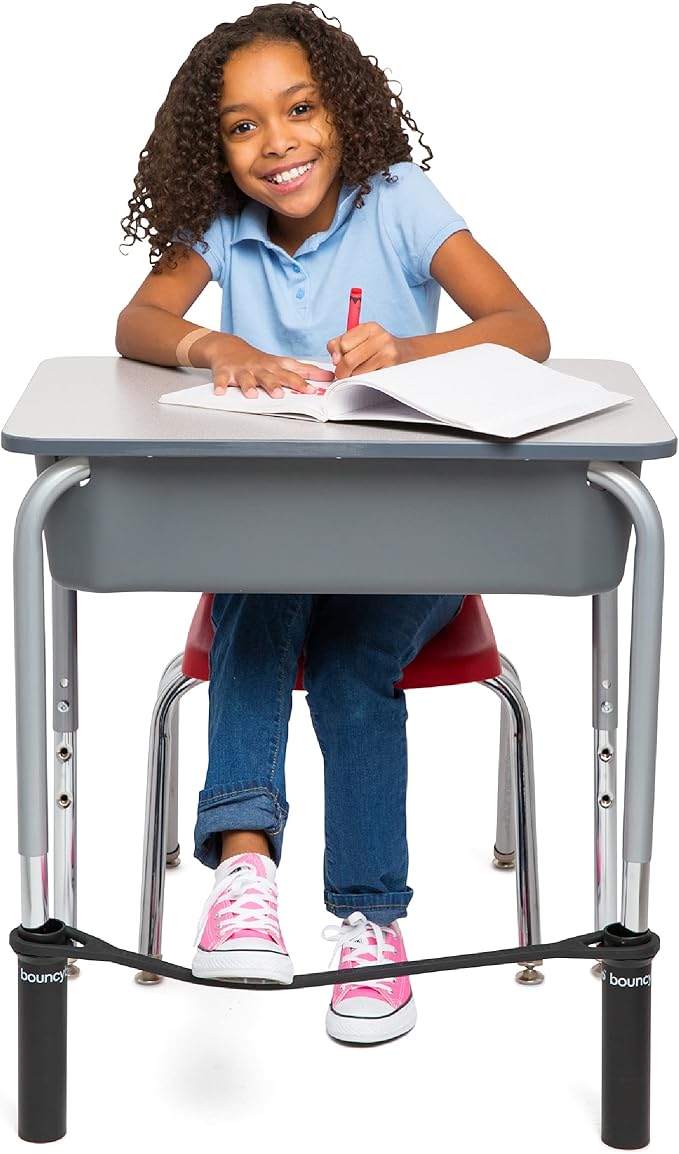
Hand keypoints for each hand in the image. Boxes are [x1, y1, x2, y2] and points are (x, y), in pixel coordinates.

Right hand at [205, 334, 333, 396]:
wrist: (228, 347)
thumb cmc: (258, 360)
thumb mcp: (281, 363)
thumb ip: (303, 371)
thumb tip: (328, 376)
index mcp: (274, 366)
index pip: (293, 372)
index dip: (306, 380)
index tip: (317, 388)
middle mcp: (260, 368)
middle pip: (272, 376)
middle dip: (280, 384)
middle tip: (287, 393)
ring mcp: (242, 370)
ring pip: (247, 379)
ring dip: (250, 386)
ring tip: (253, 395)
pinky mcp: (225, 372)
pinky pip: (221, 380)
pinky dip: (220, 386)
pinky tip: (220, 393)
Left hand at [327, 322, 405, 378]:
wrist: (406, 353)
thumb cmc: (377, 347)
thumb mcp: (359, 339)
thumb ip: (339, 345)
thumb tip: (335, 360)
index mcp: (369, 327)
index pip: (342, 344)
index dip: (336, 356)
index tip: (338, 361)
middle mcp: (380, 337)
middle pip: (348, 359)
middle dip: (342, 369)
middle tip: (344, 372)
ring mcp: (387, 353)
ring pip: (357, 372)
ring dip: (354, 376)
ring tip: (361, 371)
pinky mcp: (391, 368)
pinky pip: (368, 379)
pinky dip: (364, 379)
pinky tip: (370, 373)